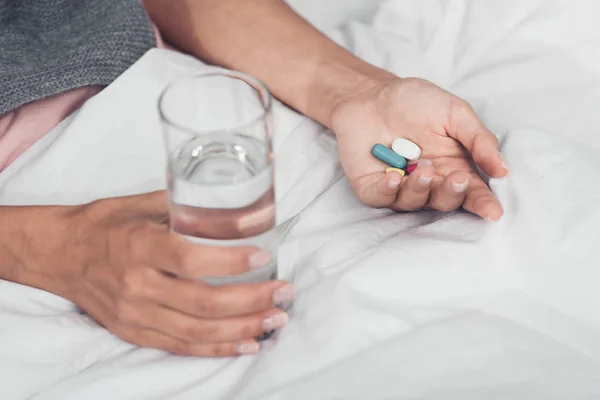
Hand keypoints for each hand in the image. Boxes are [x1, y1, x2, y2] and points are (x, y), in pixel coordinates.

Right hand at [42, 192, 293, 356]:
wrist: (58, 254)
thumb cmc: (103, 224)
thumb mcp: (140, 204)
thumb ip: (183, 206)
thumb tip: (231, 205)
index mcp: (139, 247)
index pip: (190, 259)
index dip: (230, 262)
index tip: (263, 257)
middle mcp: (137, 285)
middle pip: (202, 302)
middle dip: (251, 300)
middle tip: (283, 293)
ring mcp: (135, 314)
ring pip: (197, 330)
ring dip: (242, 328)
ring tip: (275, 319)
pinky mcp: (133, 331)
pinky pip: (180, 346)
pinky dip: (216, 348)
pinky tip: (246, 344)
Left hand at [330, 77, 507, 220]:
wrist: (370, 93)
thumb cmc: (414, 102)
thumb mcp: (455, 113)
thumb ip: (479, 140)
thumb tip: (503, 171)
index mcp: (452, 166)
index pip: (471, 192)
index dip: (483, 204)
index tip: (494, 212)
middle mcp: (428, 182)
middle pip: (444, 201)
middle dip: (452, 194)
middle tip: (456, 178)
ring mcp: (399, 186)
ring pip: (414, 203)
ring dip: (421, 190)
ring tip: (424, 169)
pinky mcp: (371, 186)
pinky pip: (381, 198)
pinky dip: (388, 191)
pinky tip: (394, 178)